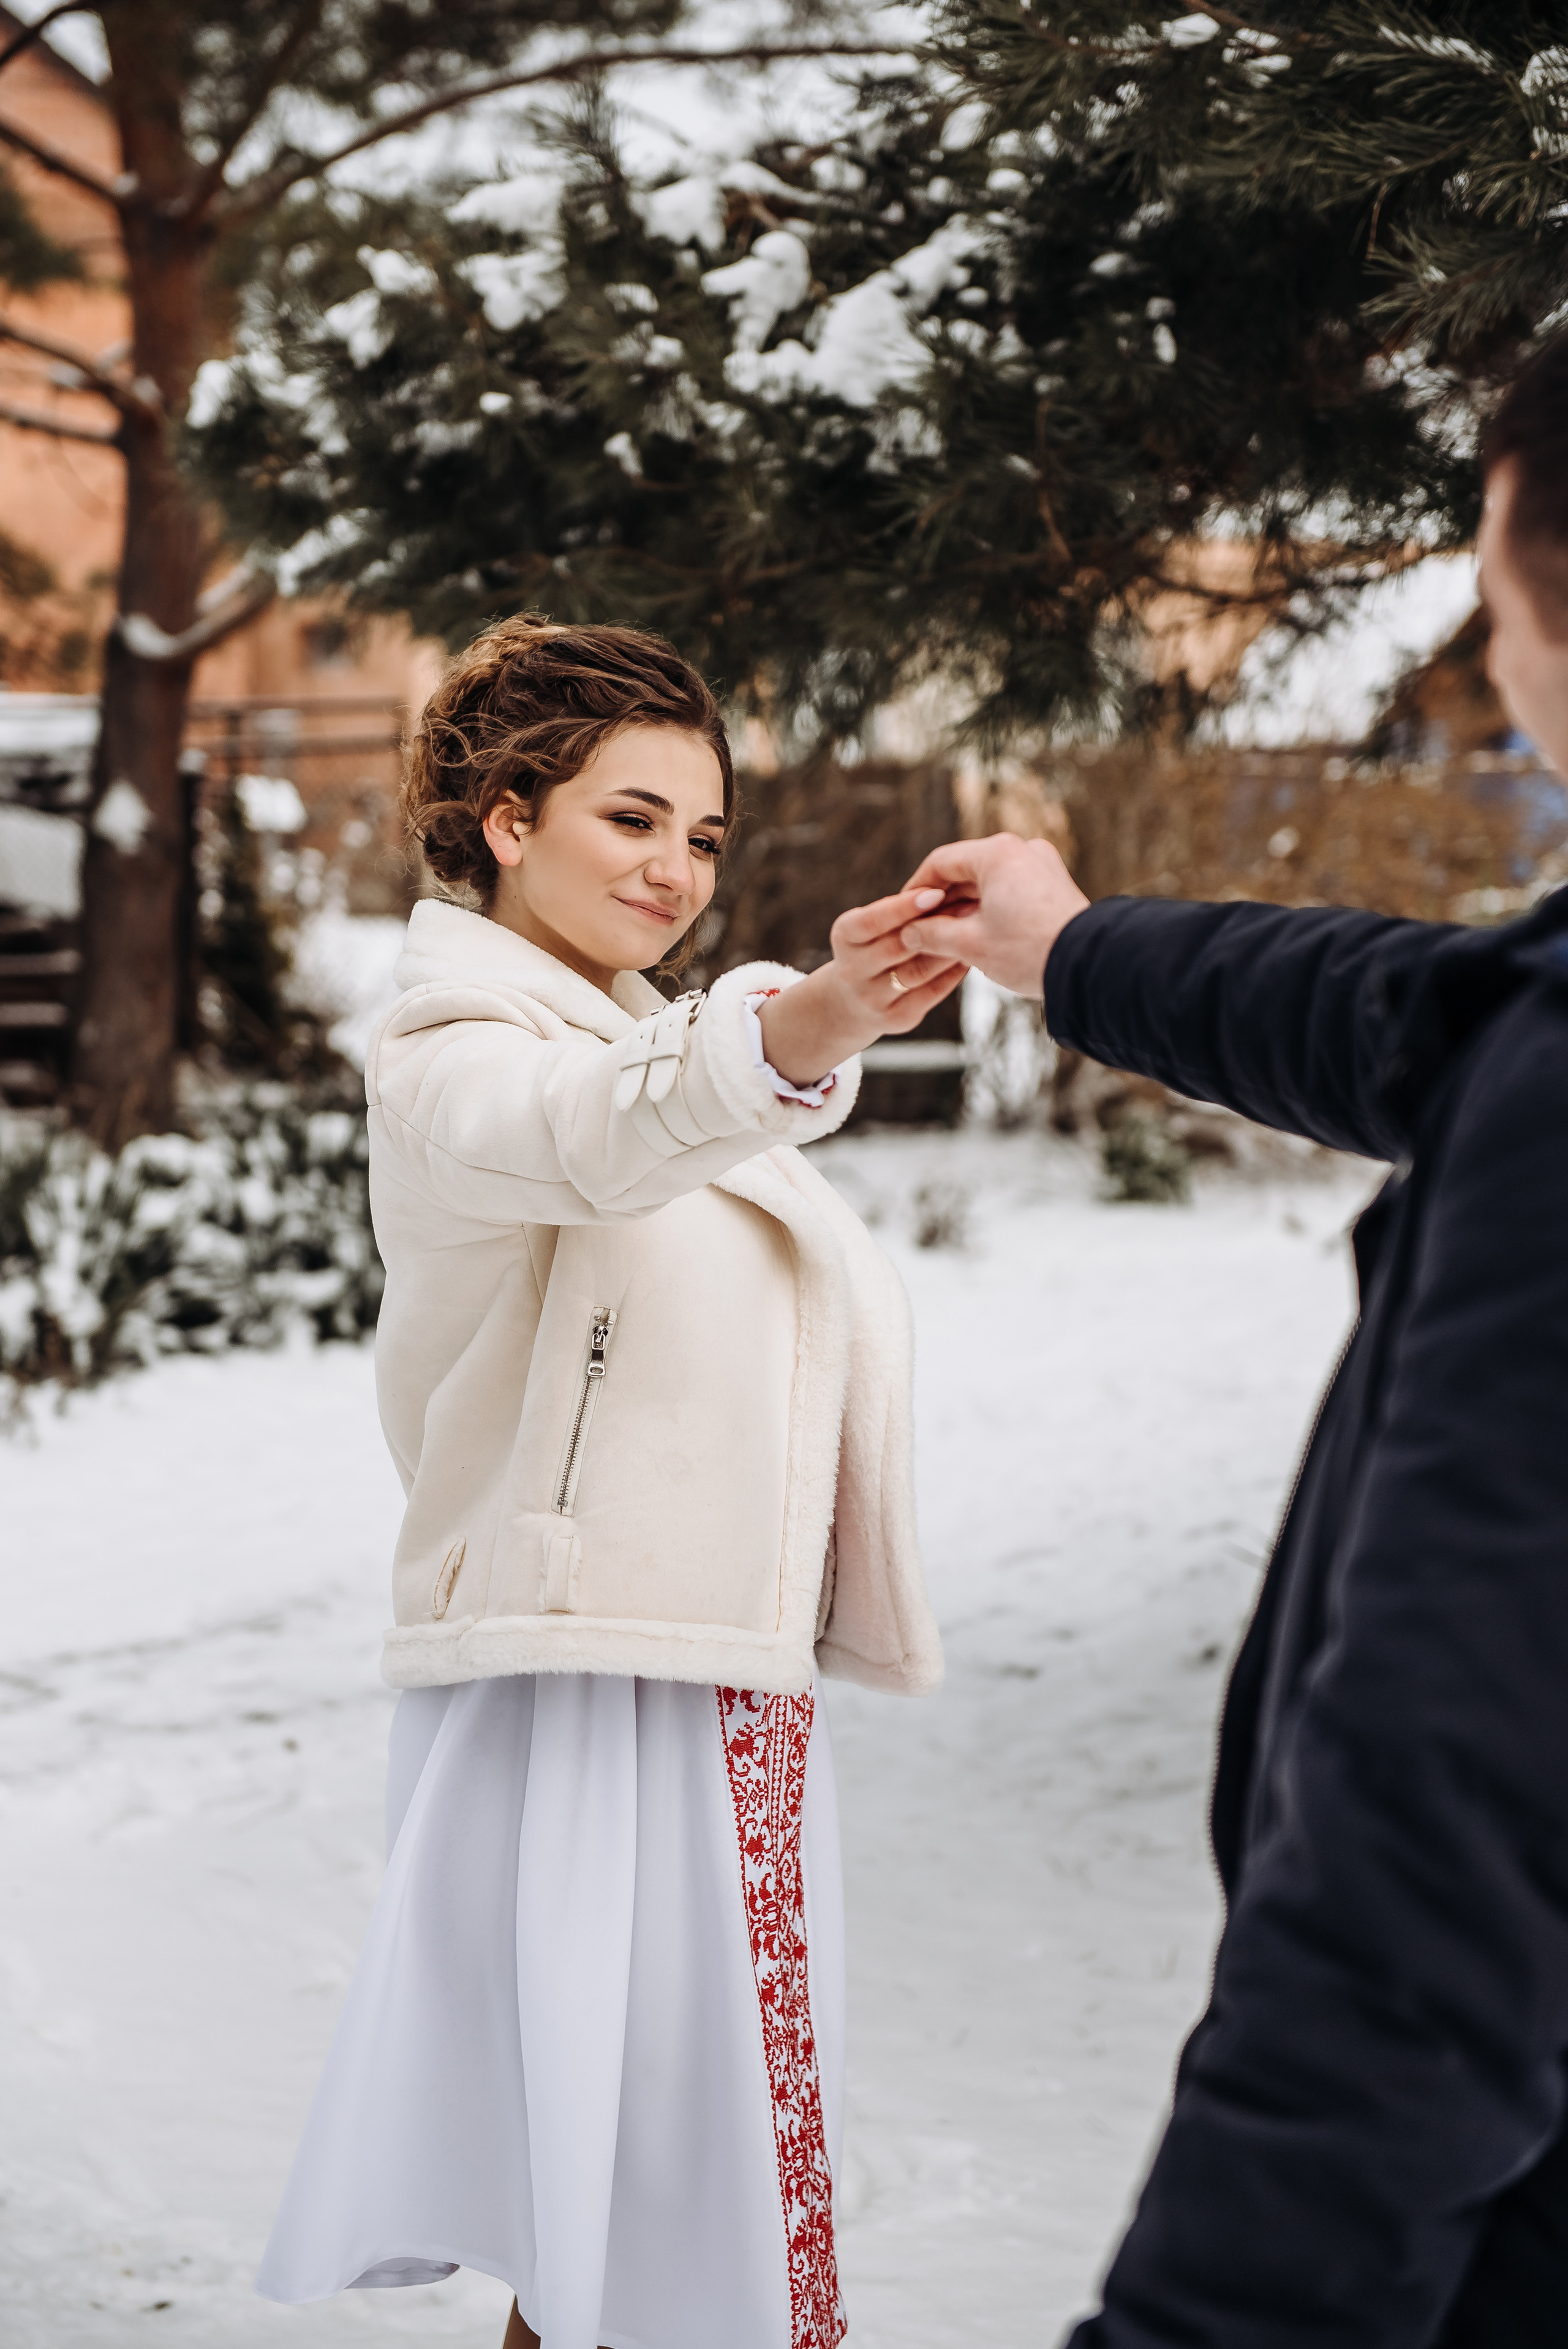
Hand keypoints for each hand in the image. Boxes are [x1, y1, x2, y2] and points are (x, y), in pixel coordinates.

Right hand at [756, 886, 966, 1087]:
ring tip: (976, 928)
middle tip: (970, 906)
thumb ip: (897, 910)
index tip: (935, 893)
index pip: (872, 920)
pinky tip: (970, 955)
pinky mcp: (895, 1019)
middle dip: (935, 924)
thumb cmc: (872, 947)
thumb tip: (944, 885)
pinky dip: (953, 972)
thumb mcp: (870, 925)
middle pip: (898, 946)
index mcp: (844, 937)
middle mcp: (852, 970)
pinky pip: (932, 992)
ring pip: (918, 970)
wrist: (850, 1002)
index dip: (903, 907)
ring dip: (950, 947)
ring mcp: (872, 998)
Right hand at [898, 834, 1088, 998]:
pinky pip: (1011, 890)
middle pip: (966, 870)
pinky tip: (979, 935)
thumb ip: (932, 934)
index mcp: (996, 852)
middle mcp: (1021, 849)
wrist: (1087, 966)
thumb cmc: (1028, 951)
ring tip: (946, 939)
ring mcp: (1042, 865)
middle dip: (942, 902)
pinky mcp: (1055, 884)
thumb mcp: (970, 944)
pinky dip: (991, 909)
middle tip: (920, 931)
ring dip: (965, 908)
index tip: (903, 914)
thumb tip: (909, 933)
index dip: (915, 890)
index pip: (940, 863)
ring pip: (989, 882)